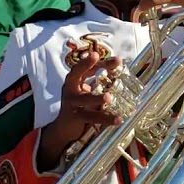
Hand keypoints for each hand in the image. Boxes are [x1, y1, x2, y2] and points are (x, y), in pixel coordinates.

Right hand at [37, 51, 122, 171]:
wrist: (65, 128)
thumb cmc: (80, 105)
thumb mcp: (88, 90)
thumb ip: (99, 80)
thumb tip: (119, 67)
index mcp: (73, 81)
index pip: (83, 67)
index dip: (94, 60)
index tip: (103, 55)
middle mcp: (70, 90)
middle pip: (75, 74)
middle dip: (84, 65)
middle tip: (95, 56)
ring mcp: (71, 104)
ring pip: (84, 99)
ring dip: (97, 98)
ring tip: (109, 98)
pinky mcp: (75, 117)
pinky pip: (91, 117)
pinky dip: (105, 119)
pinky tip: (118, 119)